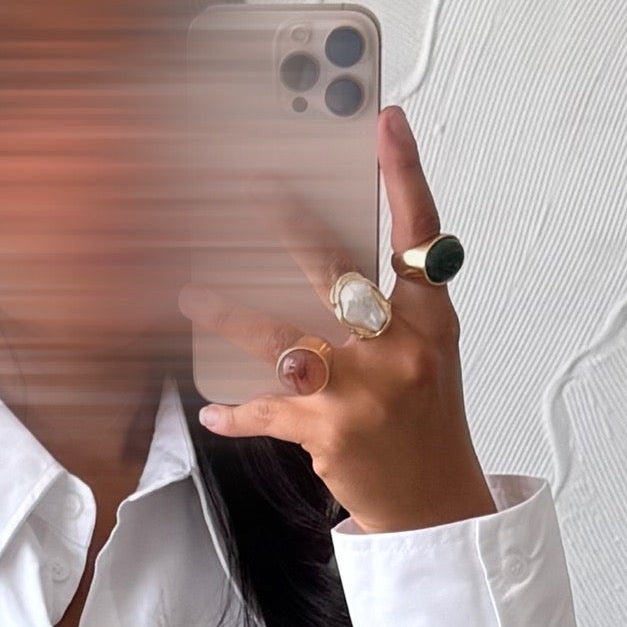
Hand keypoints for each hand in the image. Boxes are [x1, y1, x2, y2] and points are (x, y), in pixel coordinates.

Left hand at [182, 105, 493, 536]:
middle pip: (338, 273)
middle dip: (292, 228)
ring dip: (230, 314)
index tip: (385, 121)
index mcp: (432, 321)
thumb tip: (322, 256)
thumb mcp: (425, 353)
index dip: (405, 174)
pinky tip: (212, 410)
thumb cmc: (423, 419)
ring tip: (191, 294)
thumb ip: (389, 307)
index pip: (421, 235)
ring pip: (284, 338)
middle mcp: (402, 350)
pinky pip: (267, 410)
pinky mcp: (329, 432)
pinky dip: (236, 412)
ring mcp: (364, 392)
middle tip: (254, 189)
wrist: (435, 505)